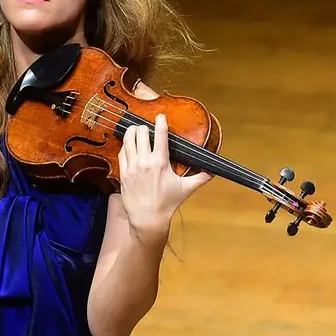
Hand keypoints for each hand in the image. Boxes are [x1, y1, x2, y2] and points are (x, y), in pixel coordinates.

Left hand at [117, 114, 212, 243]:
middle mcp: (145, 162)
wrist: (147, 219)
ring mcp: (132, 167)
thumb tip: (213, 172)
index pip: (160, 135)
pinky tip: (129, 145)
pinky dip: (125, 145)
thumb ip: (200, 178)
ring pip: (128, 140)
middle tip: (148, 129)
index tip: (161, 116)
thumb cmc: (167, 204)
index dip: (160, 122)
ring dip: (132, 132)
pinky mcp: (123, 173)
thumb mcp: (185, 189)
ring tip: (136, 131)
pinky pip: (122, 152)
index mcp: (161, 163)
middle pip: (141, 133)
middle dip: (145, 128)